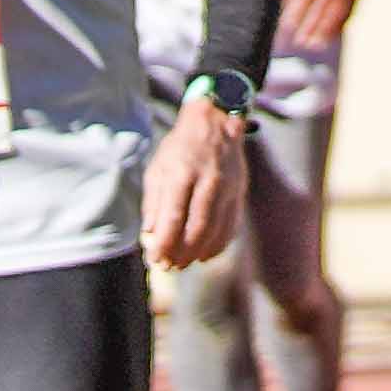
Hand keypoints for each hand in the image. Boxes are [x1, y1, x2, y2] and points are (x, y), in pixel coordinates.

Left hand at [141, 97, 247, 272]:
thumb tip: (150, 234)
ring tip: (183, 263)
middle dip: (182, 253)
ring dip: (198, 253)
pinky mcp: (240, 193)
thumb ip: (154, 202)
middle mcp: (208, 181)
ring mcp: (228, 188)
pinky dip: (218, 245)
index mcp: (182, 173)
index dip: (164, 243)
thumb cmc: (180, 149)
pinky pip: (231, 226)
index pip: (173, 217)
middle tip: (169, 266)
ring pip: (216, 230)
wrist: (216, 124)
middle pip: (198, 228)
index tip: (155, 259)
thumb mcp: (158, 169)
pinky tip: (204, 254)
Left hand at [276, 0, 363, 54]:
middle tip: (300, 42)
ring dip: (324, 32)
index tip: (287, 27)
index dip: (295, 14)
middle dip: (309, 28)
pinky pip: (345, 15)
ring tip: (314, 45)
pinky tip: (329, 38)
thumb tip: (281, 0)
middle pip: (319, 11)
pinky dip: (337, 28)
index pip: (302, 0)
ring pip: (334, 16)